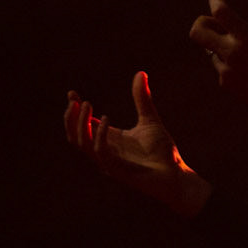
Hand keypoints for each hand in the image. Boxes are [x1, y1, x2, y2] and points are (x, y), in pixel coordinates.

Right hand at [64, 70, 211, 217]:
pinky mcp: (117, 170)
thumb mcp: (149, 120)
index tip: (72, 93)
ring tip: (87, 104)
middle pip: (75, 136)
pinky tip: (105, 119)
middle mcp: (105, 151)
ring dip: (81, 124)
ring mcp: (109, 162)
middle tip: (75, 100)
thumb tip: (140, 73)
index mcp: (109, 140)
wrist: (175, 174)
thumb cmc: (162, 152)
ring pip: (82, 144)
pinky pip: (100, 152)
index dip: (74, 110)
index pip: (84, 125)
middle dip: (71, 118)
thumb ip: (141, 99)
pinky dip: (99, 135)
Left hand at [189, 0, 247, 134]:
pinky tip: (247, 67)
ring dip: (220, 43)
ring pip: (209, 48)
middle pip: (197, 31)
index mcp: (247, 37)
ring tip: (243, 49)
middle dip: (202, 22)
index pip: (219, 11)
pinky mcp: (225, 82)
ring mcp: (226, 69)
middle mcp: (232, 52)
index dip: (216, 0)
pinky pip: (220, 65)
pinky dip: (228, 61)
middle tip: (215, 22)